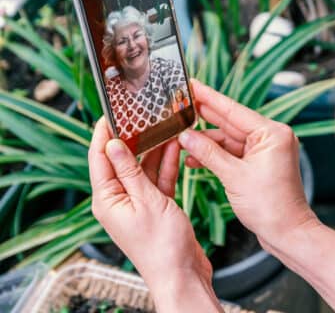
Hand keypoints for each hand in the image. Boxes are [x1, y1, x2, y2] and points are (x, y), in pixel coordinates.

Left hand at [89, 118, 221, 311]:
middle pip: (122, 161)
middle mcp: (119, 200)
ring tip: (163, 127)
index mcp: (107, 200)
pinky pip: (158, 179)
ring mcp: (138, 203)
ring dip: (154, 150)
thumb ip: (130, 171)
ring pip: (143, 168)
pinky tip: (175, 148)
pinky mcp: (157, 206)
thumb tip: (112, 145)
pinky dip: (166, 165)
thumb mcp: (146, 200)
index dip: (104, 134)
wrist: (182, 273)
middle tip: (143, 115)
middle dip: (133, 138)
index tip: (112, 112)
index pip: (99, 158)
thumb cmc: (162, 245)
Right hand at [177, 79, 319, 249]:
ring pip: (229, 139)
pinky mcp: (260, 164)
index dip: (209, 97)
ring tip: (180, 138)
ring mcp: (266, 151)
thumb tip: (186, 136)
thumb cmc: (269, 206)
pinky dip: (215, 156)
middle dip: (204, 117)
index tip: (192, 84)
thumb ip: (208, 153)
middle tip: (180, 105)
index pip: (234, 110)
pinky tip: (193, 157)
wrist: (287, 233)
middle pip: (231, 122)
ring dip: (206, 141)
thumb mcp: (234, 176)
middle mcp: (272, 137)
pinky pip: (233, 153)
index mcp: (272, 133)